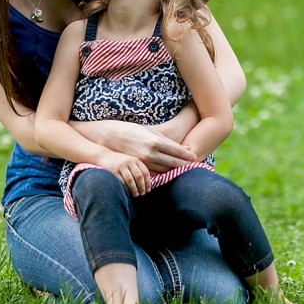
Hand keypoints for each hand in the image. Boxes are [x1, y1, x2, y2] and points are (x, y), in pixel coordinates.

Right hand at [74, 120, 197, 173]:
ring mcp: (144, 161)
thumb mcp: (149, 131)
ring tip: (184, 170)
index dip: (187, 155)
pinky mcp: (138, 167)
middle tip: (194, 165)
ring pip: (164, 169)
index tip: (195, 156)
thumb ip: (165, 140)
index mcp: (155, 141)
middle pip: (172, 162)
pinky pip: (154, 173)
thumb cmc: (131, 130)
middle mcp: (150, 153)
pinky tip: (167, 173)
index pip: (176, 150)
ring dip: (174, 169)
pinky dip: (162, 172)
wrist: (109, 136)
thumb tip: (181, 147)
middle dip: (184, 164)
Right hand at [97, 152, 151, 196]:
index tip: (148, 190)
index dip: (148, 182)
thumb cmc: (120, 162)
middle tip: (142, 194)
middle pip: (139, 176)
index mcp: (135, 160)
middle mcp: (129, 162)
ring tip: (136, 195)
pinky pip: (121, 181)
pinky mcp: (113, 171)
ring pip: (130, 180)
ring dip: (134, 189)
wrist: (104, 156)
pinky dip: (125, 188)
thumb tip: (148, 183)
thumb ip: (138, 169)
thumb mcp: (131, 161)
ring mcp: (121, 166)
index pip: (145, 172)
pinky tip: (127, 192)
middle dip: (142, 187)